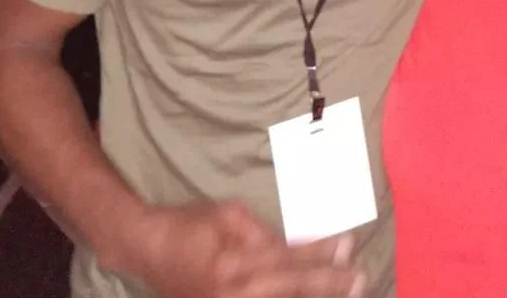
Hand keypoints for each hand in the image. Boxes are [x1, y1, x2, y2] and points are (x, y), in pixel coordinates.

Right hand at [129, 200, 364, 297]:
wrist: (145, 250)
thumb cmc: (189, 224)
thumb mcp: (231, 217)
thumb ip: (268, 236)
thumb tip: (303, 247)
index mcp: (234, 266)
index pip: (289, 262)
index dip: (322, 255)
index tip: (350, 246)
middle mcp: (231, 296)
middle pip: (290, 291)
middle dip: (327, 285)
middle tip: (361, 280)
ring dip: (312, 296)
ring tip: (346, 289)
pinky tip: (310, 295)